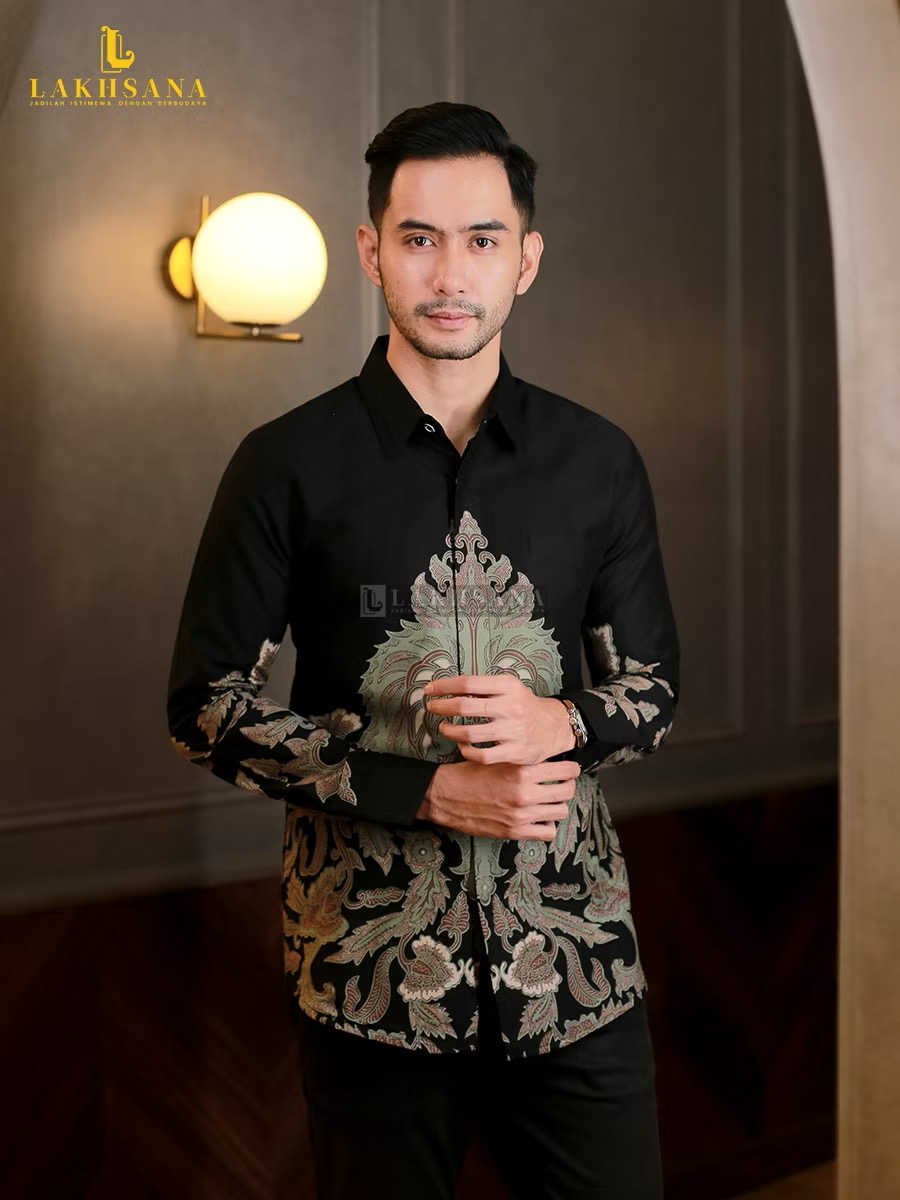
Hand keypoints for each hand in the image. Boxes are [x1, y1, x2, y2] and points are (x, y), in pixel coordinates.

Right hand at [418, 758, 580, 841]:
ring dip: (557, 805)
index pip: (564, 770)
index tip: (570, 769)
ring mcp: (521, 814)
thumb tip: (546, 759)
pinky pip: (547, 832)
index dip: (571, 769)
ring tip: (549, 800)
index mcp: (521, 771)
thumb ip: (522, 759)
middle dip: (567, 786)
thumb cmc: (469, 774)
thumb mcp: (498, 758)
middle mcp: (524, 793)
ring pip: (560, 811)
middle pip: (567, 791)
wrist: (445, 795)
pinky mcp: (514, 831)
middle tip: (562, 783)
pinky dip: (547, 825)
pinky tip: (539, 817)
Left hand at [423, 674, 575, 764]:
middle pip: (465, 706)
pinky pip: (481, 755)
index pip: (468, 682)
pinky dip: (466, 751)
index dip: (444, 686)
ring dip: (449, 730)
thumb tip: (448, 686)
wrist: (555, 726)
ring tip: (443, 727)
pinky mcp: (515, 752)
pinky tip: (462, 745)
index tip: (430, 690)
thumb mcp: (510, 687)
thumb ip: (484, 686)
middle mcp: (510, 707)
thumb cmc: (525, 706)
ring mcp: (512, 731)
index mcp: (507, 686)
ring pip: (470, 733)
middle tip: (431, 707)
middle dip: (441, 706)